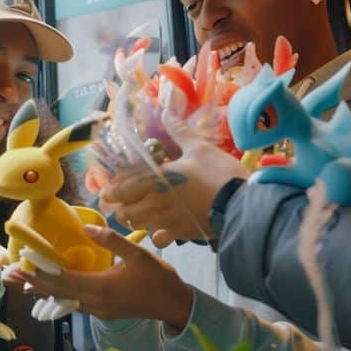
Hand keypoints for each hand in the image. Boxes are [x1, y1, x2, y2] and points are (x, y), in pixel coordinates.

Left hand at [14, 226, 192, 328]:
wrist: (172, 304)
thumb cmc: (157, 277)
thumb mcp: (137, 253)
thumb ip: (111, 240)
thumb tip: (85, 227)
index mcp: (100, 287)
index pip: (62, 279)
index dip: (40, 271)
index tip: (20, 263)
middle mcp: (94, 303)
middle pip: (55, 293)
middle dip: (30, 283)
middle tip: (6, 275)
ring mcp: (96, 310)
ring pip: (61, 301)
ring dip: (39, 291)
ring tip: (18, 283)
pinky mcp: (101, 312)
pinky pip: (71, 304)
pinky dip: (55, 296)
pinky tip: (46, 292)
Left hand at [106, 114, 247, 247]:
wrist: (241, 205)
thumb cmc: (218, 174)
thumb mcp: (199, 148)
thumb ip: (179, 131)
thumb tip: (166, 111)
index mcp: (156, 180)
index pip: (121, 189)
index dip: (110, 190)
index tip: (108, 188)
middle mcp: (155, 203)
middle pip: (124, 212)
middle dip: (119, 206)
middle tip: (122, 199)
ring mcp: (166, 221)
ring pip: (137, 226)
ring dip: (134, 218)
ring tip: (138, 210)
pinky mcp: (180, 234)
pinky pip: (158, 239)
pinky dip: (156, 234)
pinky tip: (161, 227)